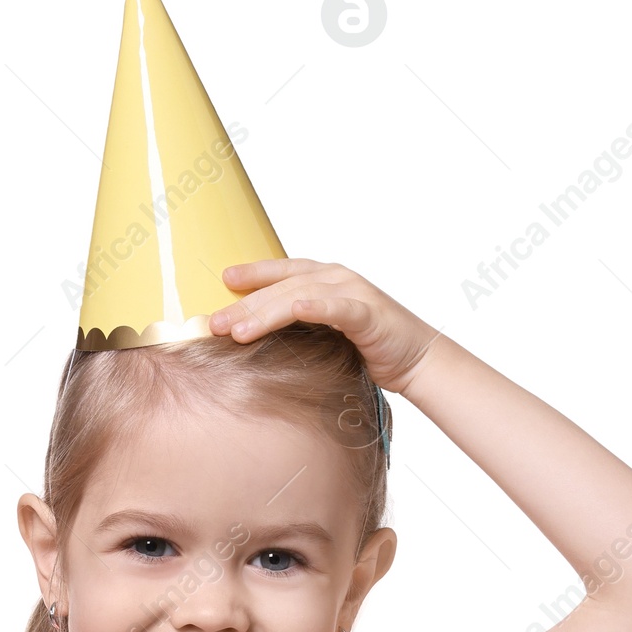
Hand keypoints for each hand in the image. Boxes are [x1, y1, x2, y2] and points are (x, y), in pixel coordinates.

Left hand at [209, 258, 445, 392]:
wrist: (417, 360)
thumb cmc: (369, 348)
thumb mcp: (327, 334)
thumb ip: (299, 327)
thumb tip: (257, 337)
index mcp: (325, 280)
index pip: (282, 272)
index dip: (253, 273)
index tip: (224, 279)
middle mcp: (337, 279)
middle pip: (282, 287)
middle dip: (246, 305)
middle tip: (214, 323)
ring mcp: (354, 293)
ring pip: (301, 296)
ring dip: (267, 311)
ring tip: (239, 331)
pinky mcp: (369, 314)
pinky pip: (338, 308)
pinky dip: (317, 306)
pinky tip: (295, 309)